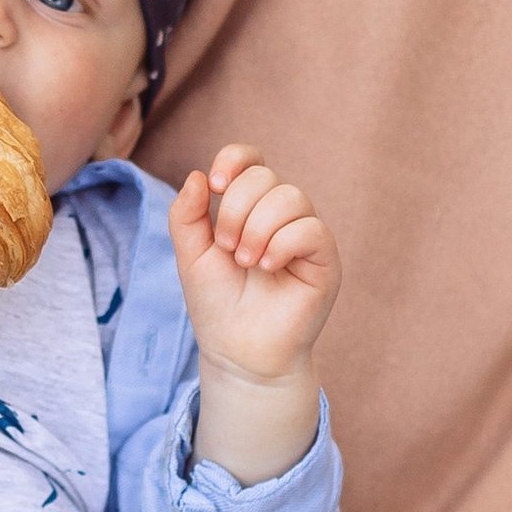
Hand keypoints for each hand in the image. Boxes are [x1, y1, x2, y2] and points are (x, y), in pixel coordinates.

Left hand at [170, 143, 339, 484]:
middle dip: (236, 208)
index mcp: (249, 207)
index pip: (251, 159)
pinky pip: (311, 229)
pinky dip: (282, 244)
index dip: (234, 159)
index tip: (214, 184)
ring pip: (291, 197)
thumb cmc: (216, 304)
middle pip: (265, 176)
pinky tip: (267, 267)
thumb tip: (196, 175)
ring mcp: (305, 235)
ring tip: (246, 262)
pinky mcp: (325, 259)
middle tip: (226, 248)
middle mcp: (280, 215)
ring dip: (258, 228)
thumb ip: (186, 215)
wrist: (238, 351)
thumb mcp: (190, 255)